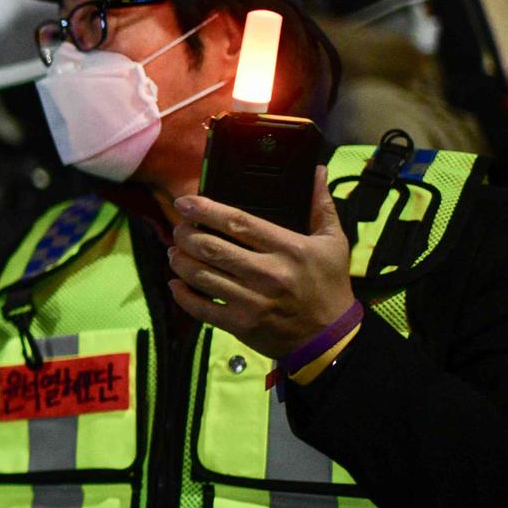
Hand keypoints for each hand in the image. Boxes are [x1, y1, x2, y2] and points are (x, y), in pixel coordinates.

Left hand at [167, 167, 356, 358]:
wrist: (330, 337)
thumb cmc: (329, 285)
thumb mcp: (334, 243)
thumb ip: (322, 206)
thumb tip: (317, 170)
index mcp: (289, 249)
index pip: (238, 222)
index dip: (206, 210)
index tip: (185, 203)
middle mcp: (268, 273)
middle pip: (212, 247)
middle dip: (186, 235)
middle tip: (178, 229)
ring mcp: (251, 301)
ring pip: (201, 276)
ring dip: (180, 261)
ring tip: (174, 252)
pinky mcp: (240, 324)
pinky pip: (200, 308)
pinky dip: (182, 294)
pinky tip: (176, 283)